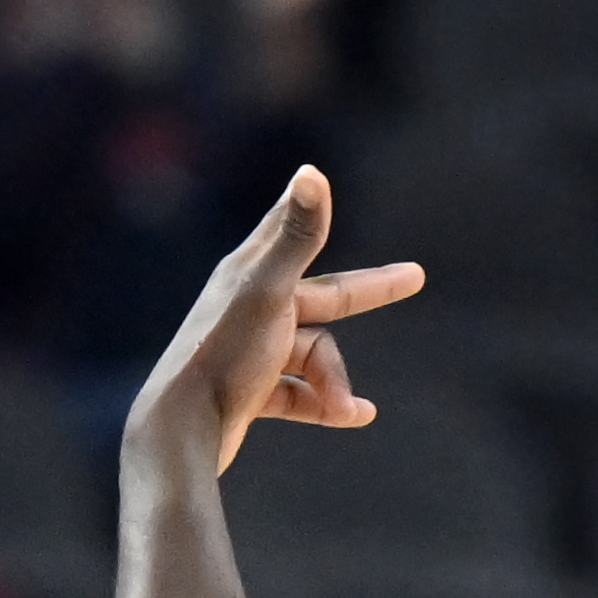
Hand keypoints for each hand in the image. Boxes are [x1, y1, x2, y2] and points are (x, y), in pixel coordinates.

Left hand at [128, 166, 427, 478]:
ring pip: (315, 356)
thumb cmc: (225, 354)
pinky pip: (301, 394)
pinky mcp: (248, 391)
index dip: (319, 212)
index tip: (322, 180)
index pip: (295, 232)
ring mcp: (250, 350)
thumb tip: (314, 172)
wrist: (183, 426)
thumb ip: (298, 234)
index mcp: (250, 274)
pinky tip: (355, 417)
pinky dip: (327, 404)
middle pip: (322, 299)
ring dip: (336, 383)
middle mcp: (248, 306)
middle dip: (368, 293)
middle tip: (414, 278)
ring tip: (344, 410)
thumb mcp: (270, 291)